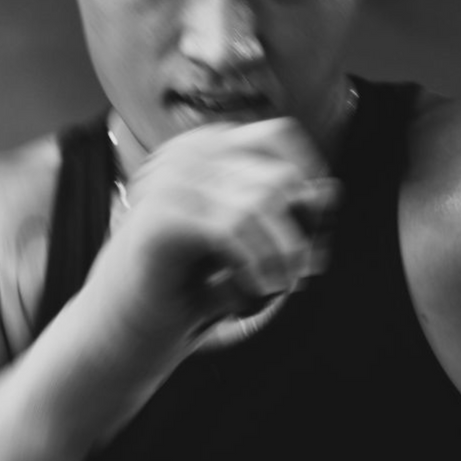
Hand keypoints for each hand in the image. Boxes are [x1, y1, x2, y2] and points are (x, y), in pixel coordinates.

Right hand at [87, 118, 339, 347]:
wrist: (128, 325)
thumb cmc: (192, 283)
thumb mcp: (251, 243)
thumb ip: (287, 215)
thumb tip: (332, 190)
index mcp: (207, 146)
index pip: (279, 136)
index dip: (308, 178)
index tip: (312, 229)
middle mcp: (187, 153)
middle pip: (278, 175)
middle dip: (300, 232)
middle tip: (295, 274)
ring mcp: (169, 180)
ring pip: (262, 203)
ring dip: (281, 257)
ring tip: (274, 288)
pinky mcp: (160, 216)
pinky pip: (233, 228)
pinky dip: (255, 266)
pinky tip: (250, 294)